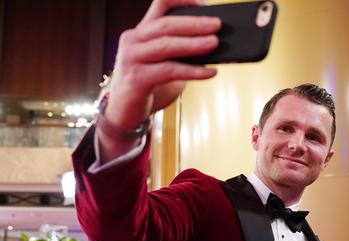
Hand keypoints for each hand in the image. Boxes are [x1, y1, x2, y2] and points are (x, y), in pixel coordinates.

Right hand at [101, 0, 220, 139]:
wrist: (124, 113)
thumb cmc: (147, 86)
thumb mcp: (163, 64)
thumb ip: (180, 53)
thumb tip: (211, 46)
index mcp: (140, 32)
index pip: (160, 5)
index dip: (182, 1)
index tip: (205, 5)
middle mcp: (133, 40)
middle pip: (166, 24)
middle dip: (194, 23)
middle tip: (216, 25)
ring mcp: (132, 58)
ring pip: (166, 45)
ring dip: (193, 44)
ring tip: (214, 43)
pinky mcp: (137, 78)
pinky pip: (170, 71)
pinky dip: (193, 71)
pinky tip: (210, 72)